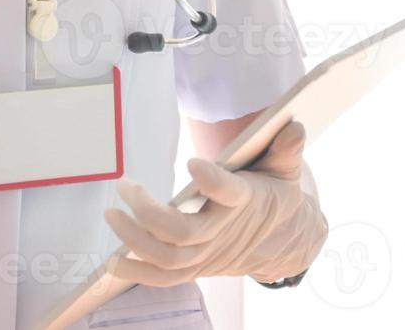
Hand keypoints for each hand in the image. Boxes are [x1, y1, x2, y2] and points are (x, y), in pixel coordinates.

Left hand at [104, 121, 328, 286]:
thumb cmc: (274, 195)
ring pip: (168, 257)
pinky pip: (163, 277)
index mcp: (245, 201)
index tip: (193, 163)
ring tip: (112, 215)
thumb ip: (285, 149)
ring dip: (134, 239)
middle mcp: (222, 231)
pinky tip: (112, 262)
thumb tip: (293, 126)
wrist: (280, 241)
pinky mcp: (195, 267)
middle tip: (125, 186)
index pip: (229, 194)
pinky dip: (137, 272)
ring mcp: (207, 253)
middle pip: (183, 232)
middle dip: (148, 212)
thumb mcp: (285, 169)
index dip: (213, 182)